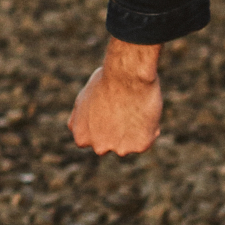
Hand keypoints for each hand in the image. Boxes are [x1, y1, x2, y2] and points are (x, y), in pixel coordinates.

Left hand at [68, 39, 164, 155]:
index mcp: (81, 137)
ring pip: (131, 142)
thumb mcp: (84, 99)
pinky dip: (150, 128)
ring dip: (134, 130)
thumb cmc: (106, 80)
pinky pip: (147, 139)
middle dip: (118, 130)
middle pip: (112, 143)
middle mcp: (98, 147)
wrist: (127, 74)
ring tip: (135, 106)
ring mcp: (119, 149)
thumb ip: (81, 118)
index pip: (94, 139)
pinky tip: (145, 111)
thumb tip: (75, 128)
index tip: (110, 110)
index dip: (104, 123)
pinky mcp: (140, 146)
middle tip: (124, 108)